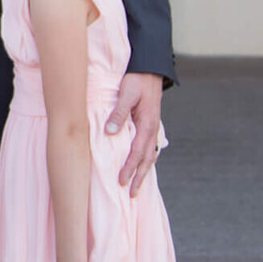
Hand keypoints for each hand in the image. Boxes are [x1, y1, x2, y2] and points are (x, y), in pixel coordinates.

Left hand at [106, 72, 163, 196]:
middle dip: (139, 177)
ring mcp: (153, 127)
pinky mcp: (149, 124)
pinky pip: (149, 146)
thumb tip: (109, 132)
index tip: (122, 181)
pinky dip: (146, 159)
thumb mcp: (126, 94)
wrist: (150, 68)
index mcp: (147, 124)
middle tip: (132, 194)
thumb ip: (119, 113)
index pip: (138, 152)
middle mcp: (152, 129)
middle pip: (147, 159)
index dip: (130, 168)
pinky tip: (141, 164)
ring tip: (137, 185)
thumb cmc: (137, 80)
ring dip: (143, 170)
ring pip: (150, 154)